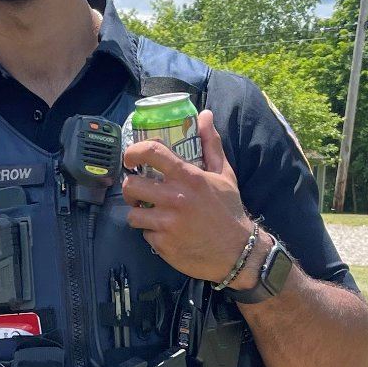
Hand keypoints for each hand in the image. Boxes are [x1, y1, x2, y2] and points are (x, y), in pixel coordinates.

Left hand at [122, 109, 255, 283]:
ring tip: (149, 213)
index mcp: (188, 177)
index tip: (130, 158)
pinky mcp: (163, 245)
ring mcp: (167, 223)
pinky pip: (145, 235)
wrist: (237, 252)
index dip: (133, 152)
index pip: (151, 153)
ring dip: (138, 213)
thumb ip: (211, 143)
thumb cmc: (229, 210)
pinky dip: (151, 234)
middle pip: (132, 185)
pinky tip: (164, 232)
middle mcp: (175, 199)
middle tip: (139, 191)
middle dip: (131, 187)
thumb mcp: (224, 174)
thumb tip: (204, 115)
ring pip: (132, 214)